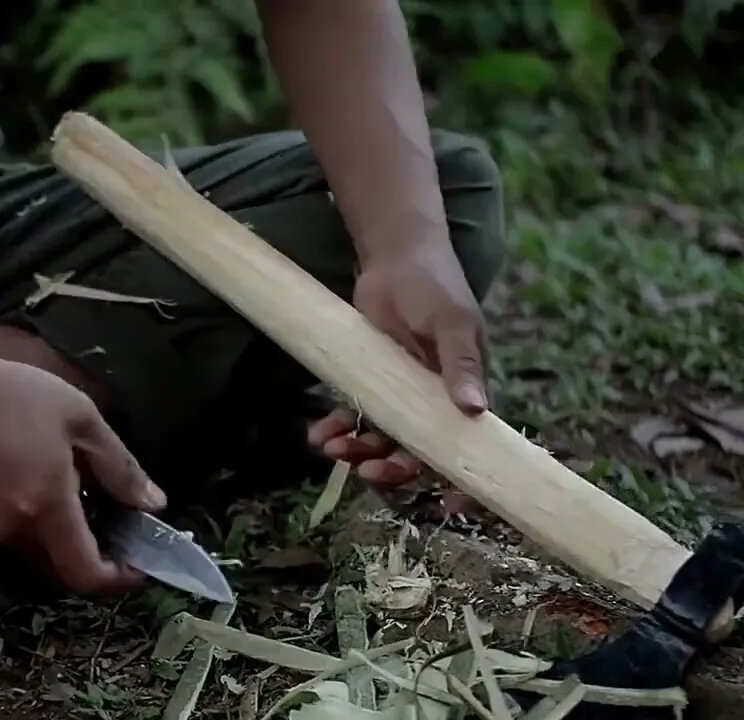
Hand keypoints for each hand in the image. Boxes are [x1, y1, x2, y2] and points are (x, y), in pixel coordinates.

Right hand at [0, 349, 166, 594]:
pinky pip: (16, 538)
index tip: (139, 565)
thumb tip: (153, 505)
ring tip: (84, 503)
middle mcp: (14, 531)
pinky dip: (40, 528)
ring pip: (38, 555)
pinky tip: (46, 492)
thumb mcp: (80, 419)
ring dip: (66, 543)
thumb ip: (120, 467)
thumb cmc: (13, 396)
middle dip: (94, 559)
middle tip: (118, 529)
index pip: (85, 574)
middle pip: (63, 570)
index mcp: (47, 508)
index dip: (117, 581)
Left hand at [309, 237, 489, 489]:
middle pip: (417, 453)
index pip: (469, 449)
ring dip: (357, 450)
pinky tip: (317, 433)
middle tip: (365, 469)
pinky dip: (337, 427)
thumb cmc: (435, 287)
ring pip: (381, 440)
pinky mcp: (370, 383)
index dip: (463, 481)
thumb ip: (461, 364)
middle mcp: (434, 402)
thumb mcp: (453, 322)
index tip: (449, 507)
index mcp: (465, 394)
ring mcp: (400, 396)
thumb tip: (478, 411)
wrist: (396, 258)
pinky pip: (355, 417)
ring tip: (329, 447)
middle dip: (393, 468)